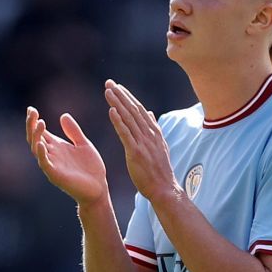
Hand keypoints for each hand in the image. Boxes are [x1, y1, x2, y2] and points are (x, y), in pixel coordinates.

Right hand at [25, 106, 107, 204]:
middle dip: (31, 125)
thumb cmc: (91, 168)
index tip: (31, 109)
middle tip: (32, 112)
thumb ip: (74, 132)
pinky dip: (41, 154)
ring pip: (36, 149)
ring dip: (36, 136)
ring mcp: (52, 165)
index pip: (40, 132)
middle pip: (34, 138)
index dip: (34, 121)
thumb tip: (63, 115)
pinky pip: (45, 164)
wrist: (99, 188)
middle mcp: (51, 155)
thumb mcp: (83, 144)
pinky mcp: (56, 176)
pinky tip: (41, 144)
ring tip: (40, 123)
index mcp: (57, 147)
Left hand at [104, 80, 177, 202]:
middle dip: (121, 95)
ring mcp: (143, 142)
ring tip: (108, 91)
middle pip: (133, 110)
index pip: (140, 110)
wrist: (164, 188)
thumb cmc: (160, 170)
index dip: (128, 97)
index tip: (118, 86)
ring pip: (129, 118)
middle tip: (109, 82)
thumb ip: (154, 129)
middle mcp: (149, 134)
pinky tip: (111, 111)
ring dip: (118, 103)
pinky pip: (125, 134)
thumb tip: (150, 113)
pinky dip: (118, 121)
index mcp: (154, 132)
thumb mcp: (159, 146)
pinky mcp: (136, 152)